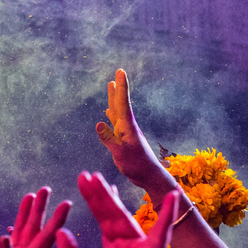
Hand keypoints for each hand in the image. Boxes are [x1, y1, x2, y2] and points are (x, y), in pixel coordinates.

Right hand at [10, 187, 71, 247]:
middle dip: (41, 209)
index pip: (47, 237)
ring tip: (31, 196)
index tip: (68, 201)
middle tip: (47, 188)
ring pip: (23, 234)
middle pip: (35, 229)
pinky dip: (13, 231)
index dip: (57, 219)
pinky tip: (13, 225)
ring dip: (28, 216)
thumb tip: (6, 237)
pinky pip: (12, 244)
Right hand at [95, 69, 173, 195]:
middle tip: (118, 73)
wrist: (149, 176)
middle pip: (120, 103)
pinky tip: (108, 112)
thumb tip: (98, 124)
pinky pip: (115, 123)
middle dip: (118, 88)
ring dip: (113, 98)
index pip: (123, 102)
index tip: (120, 72)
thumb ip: (109, 139)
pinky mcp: (124, 139)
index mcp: (128, 126)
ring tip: (111, 87)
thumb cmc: (136, 165)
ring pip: (117, 111)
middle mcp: (127, 126)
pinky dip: (111, 114)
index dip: (120, 87)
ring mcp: (126, 132)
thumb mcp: (120, 153)